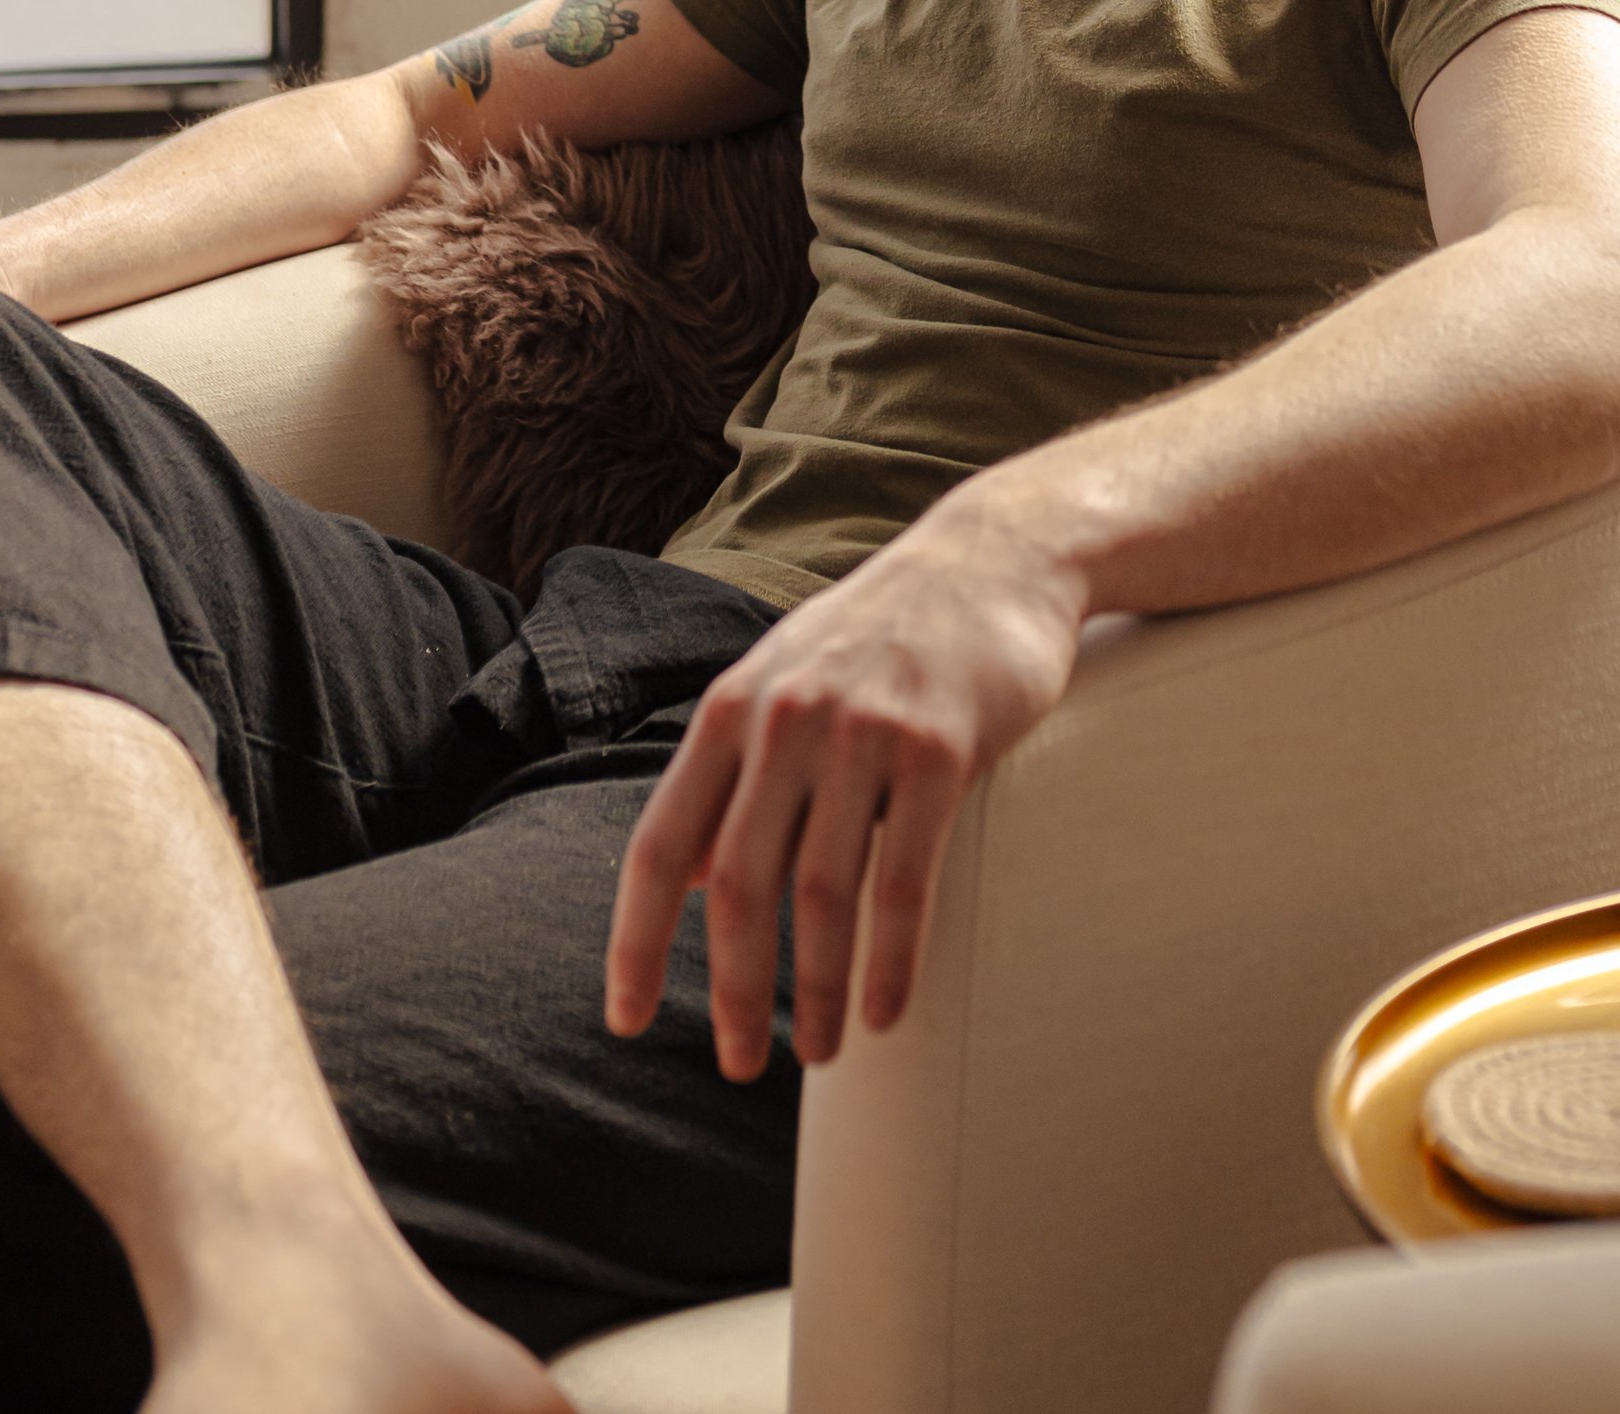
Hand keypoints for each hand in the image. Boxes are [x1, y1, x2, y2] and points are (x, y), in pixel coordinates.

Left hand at [604, 496, 1085, 1076]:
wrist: (995, 556)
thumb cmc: (883, 632)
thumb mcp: (784, 678)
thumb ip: (731, 771)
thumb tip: (685, 878)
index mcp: (733, 709)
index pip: (661, 845)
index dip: (635, 942)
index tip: (625, 1021)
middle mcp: (785, 718)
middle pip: (739, 885)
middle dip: (733, 991)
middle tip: (740, 1064)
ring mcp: (862, 730)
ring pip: (822, 892)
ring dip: (815, 990)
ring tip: (818, 1054)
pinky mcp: (939, 747)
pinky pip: (905, 878)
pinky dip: (889, 958)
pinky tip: (885, 1011)